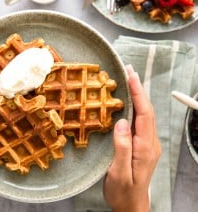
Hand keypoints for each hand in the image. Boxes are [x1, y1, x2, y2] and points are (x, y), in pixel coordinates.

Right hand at [103, 65, 161, 211]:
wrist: (131, 205)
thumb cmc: (123, 191)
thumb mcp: (119, 172)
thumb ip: (122, 147)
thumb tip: (121, 122)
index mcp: (145, 147)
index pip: (144, 114)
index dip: (138, 93)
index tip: (131, 76)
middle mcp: (149, 142)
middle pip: (147, 110)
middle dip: (139, 89)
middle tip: (129, 71)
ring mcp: (147, 144)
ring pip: (145, 115)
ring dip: (138, 96)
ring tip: (129, 81)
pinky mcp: (142, 145)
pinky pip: (140, 121)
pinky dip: (135, 107)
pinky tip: (128, 102)